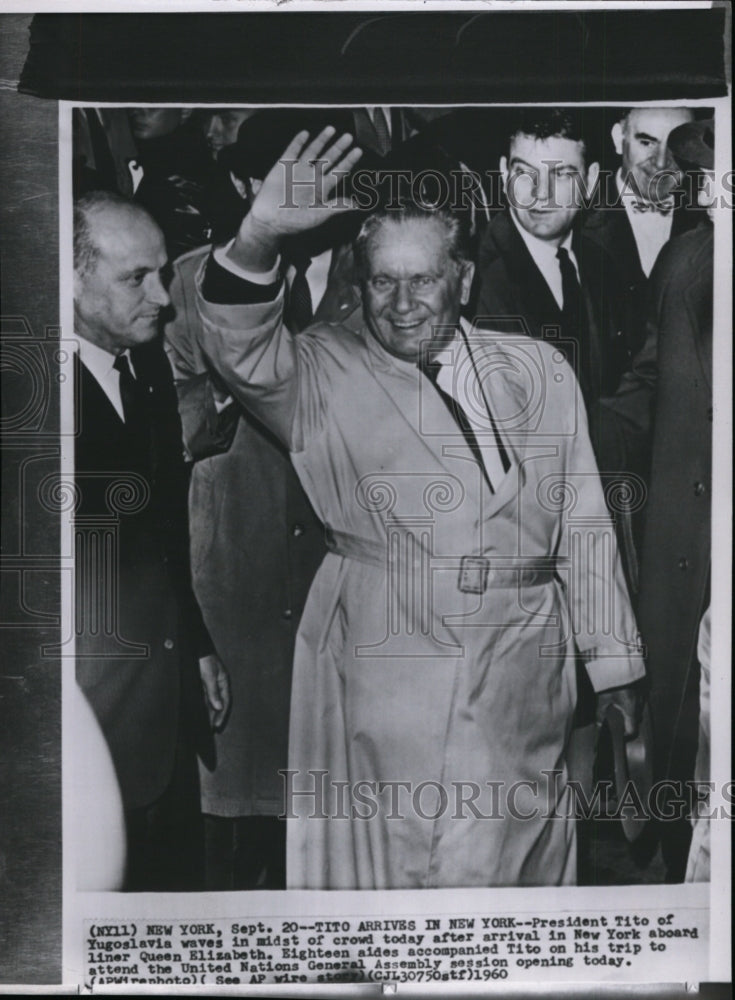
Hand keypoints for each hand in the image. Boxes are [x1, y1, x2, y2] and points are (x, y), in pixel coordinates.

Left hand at [199, 653, 230, 730]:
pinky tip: (198, 713)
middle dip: (215, 716)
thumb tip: (219, 707)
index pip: (226, 701)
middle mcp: (218, 684)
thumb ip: (213, 692)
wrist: (194, 647)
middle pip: (218, 703)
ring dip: (208, 712)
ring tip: (204, 725)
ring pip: (210, 702)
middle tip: (211, 729)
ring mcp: (209, 684)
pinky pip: (203, 697)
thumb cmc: (204, 659)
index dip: (222, 714)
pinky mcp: (201, 683)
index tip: (216, 725)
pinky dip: (202, 706)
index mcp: (223, 681)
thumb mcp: (209, 675)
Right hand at [230, 127, 362, 270]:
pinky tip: (305, 134)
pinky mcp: (284, 167)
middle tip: (348, 137)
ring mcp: (298, 170)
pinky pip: (292, 151)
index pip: (338, 171)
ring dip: (321, 140)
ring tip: (331, 129)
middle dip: (339, 148)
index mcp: (322, 188)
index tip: (358, 151)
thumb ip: (336, 207)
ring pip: (313, 152)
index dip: (348, 161)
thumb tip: (356, 205)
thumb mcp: (319, 215)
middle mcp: (312, 177)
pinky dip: (298, 142)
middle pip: (329, 158)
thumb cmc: (295, 222)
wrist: (270, 221)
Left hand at [596, 683, 643, 739]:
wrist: (620, 661)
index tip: (622, 736)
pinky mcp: (645, 684)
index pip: (633, 729)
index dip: (627, 735)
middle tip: (620, 719)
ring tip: (622, 703)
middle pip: (637, 718)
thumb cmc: (612, 680)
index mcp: (631, 708)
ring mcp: (644, 693)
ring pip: (640, 706)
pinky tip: (627, 692)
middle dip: (629, 720)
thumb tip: (599, 724)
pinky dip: (635, 697)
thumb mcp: (603, 697)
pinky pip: (642, 695)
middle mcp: (640, 702)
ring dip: (632, 708)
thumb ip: (600, 712)